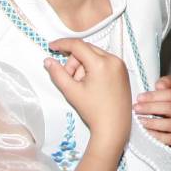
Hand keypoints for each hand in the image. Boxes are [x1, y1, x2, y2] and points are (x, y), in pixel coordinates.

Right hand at [45, 37, 131, 157]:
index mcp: (101, 63)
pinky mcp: (123, 71)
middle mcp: (113, 60)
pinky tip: (92, 85)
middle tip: (71, 81)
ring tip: (83, 86)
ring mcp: (120, 65)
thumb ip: (57, 74)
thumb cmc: (94, 111)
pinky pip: (104, 61)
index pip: (78, 45)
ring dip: (83, 66)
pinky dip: (93, 68)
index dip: (62, 44)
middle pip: (85, 50)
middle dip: (74, 62)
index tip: (52, 47)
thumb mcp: (71, 91)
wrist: (114, 126)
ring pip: (94, 55)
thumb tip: (48, 61)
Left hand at [134, 75, 170, 148]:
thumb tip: (159, 85)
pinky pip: (169, 139)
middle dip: (150, 108)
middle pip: (169, 108)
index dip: (154, 96)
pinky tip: (146, 132)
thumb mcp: (170, 89)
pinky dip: (157, 136)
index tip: (140, 98)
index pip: (170, 94)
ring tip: (140, 121)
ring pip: (170, 124)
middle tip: (136, 108)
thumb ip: (166, 82)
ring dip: (153, 123)